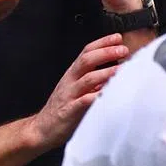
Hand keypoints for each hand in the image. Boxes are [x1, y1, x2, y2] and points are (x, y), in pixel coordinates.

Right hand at [28, 34, 128, 149]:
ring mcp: (70, 95)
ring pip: (87, 79)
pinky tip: (108, 93)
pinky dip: (96, 96)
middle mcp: (71, 80)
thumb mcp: (77, 88)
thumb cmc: (63, 107)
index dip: (102, 43)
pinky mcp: (70, 111)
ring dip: (105, 73)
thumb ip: (93, 78)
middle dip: (106, 53)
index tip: (118, 37)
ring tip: (121, 70)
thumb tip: (116, 70)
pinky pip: (84, 101)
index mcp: (73, 73)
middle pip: (87, 60)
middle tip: (123, 50)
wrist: (42, 128)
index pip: (87, 51)